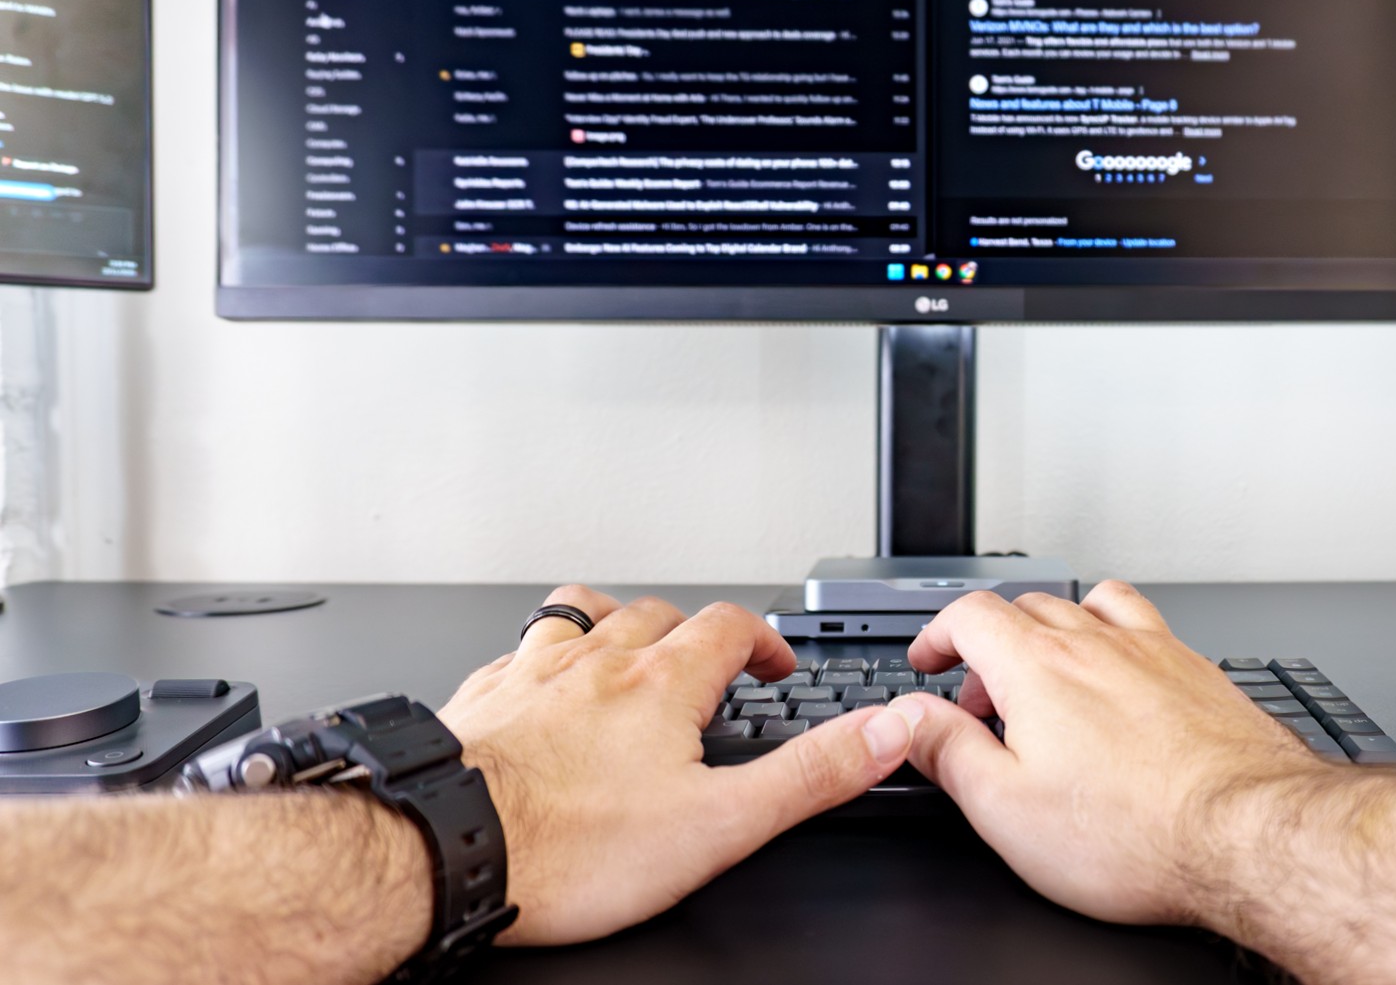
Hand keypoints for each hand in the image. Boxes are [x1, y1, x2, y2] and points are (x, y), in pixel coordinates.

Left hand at [437, 586, 925, 944]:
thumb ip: (808, 775)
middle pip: (657, 614)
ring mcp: (532, 675)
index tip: (772, 664)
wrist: (446, 849)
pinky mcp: (481, 700)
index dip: (762, 641)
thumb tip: (883, 734)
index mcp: (660, 685)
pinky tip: (539, 682)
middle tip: (712, 658)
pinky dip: (542, 656)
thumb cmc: (568, 847)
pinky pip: (517, 651)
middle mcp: (595, 663)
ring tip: (627, 640)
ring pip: (581, 613)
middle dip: (693, 630)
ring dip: (614, 619)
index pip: (730, 628)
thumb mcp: (719, 824)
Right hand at [898, 581, 1326, 927]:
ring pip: (1088, 606)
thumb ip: (949, 752)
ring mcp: (1153, 651)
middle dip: (990, 644)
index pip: (969, 614)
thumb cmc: (1136, 833)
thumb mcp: (1006, 808)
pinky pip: (1145, 624)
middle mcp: (1097, 643)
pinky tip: (1121, 670)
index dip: (937, 634)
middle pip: (1026, 607)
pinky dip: (1116, 634)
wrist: (1246, 835)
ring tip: (1047, 677)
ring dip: (1054, 630)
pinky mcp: (1197, 671)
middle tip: (981, 699)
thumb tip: (911, 718)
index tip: (929, 659)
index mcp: (1038, 667)